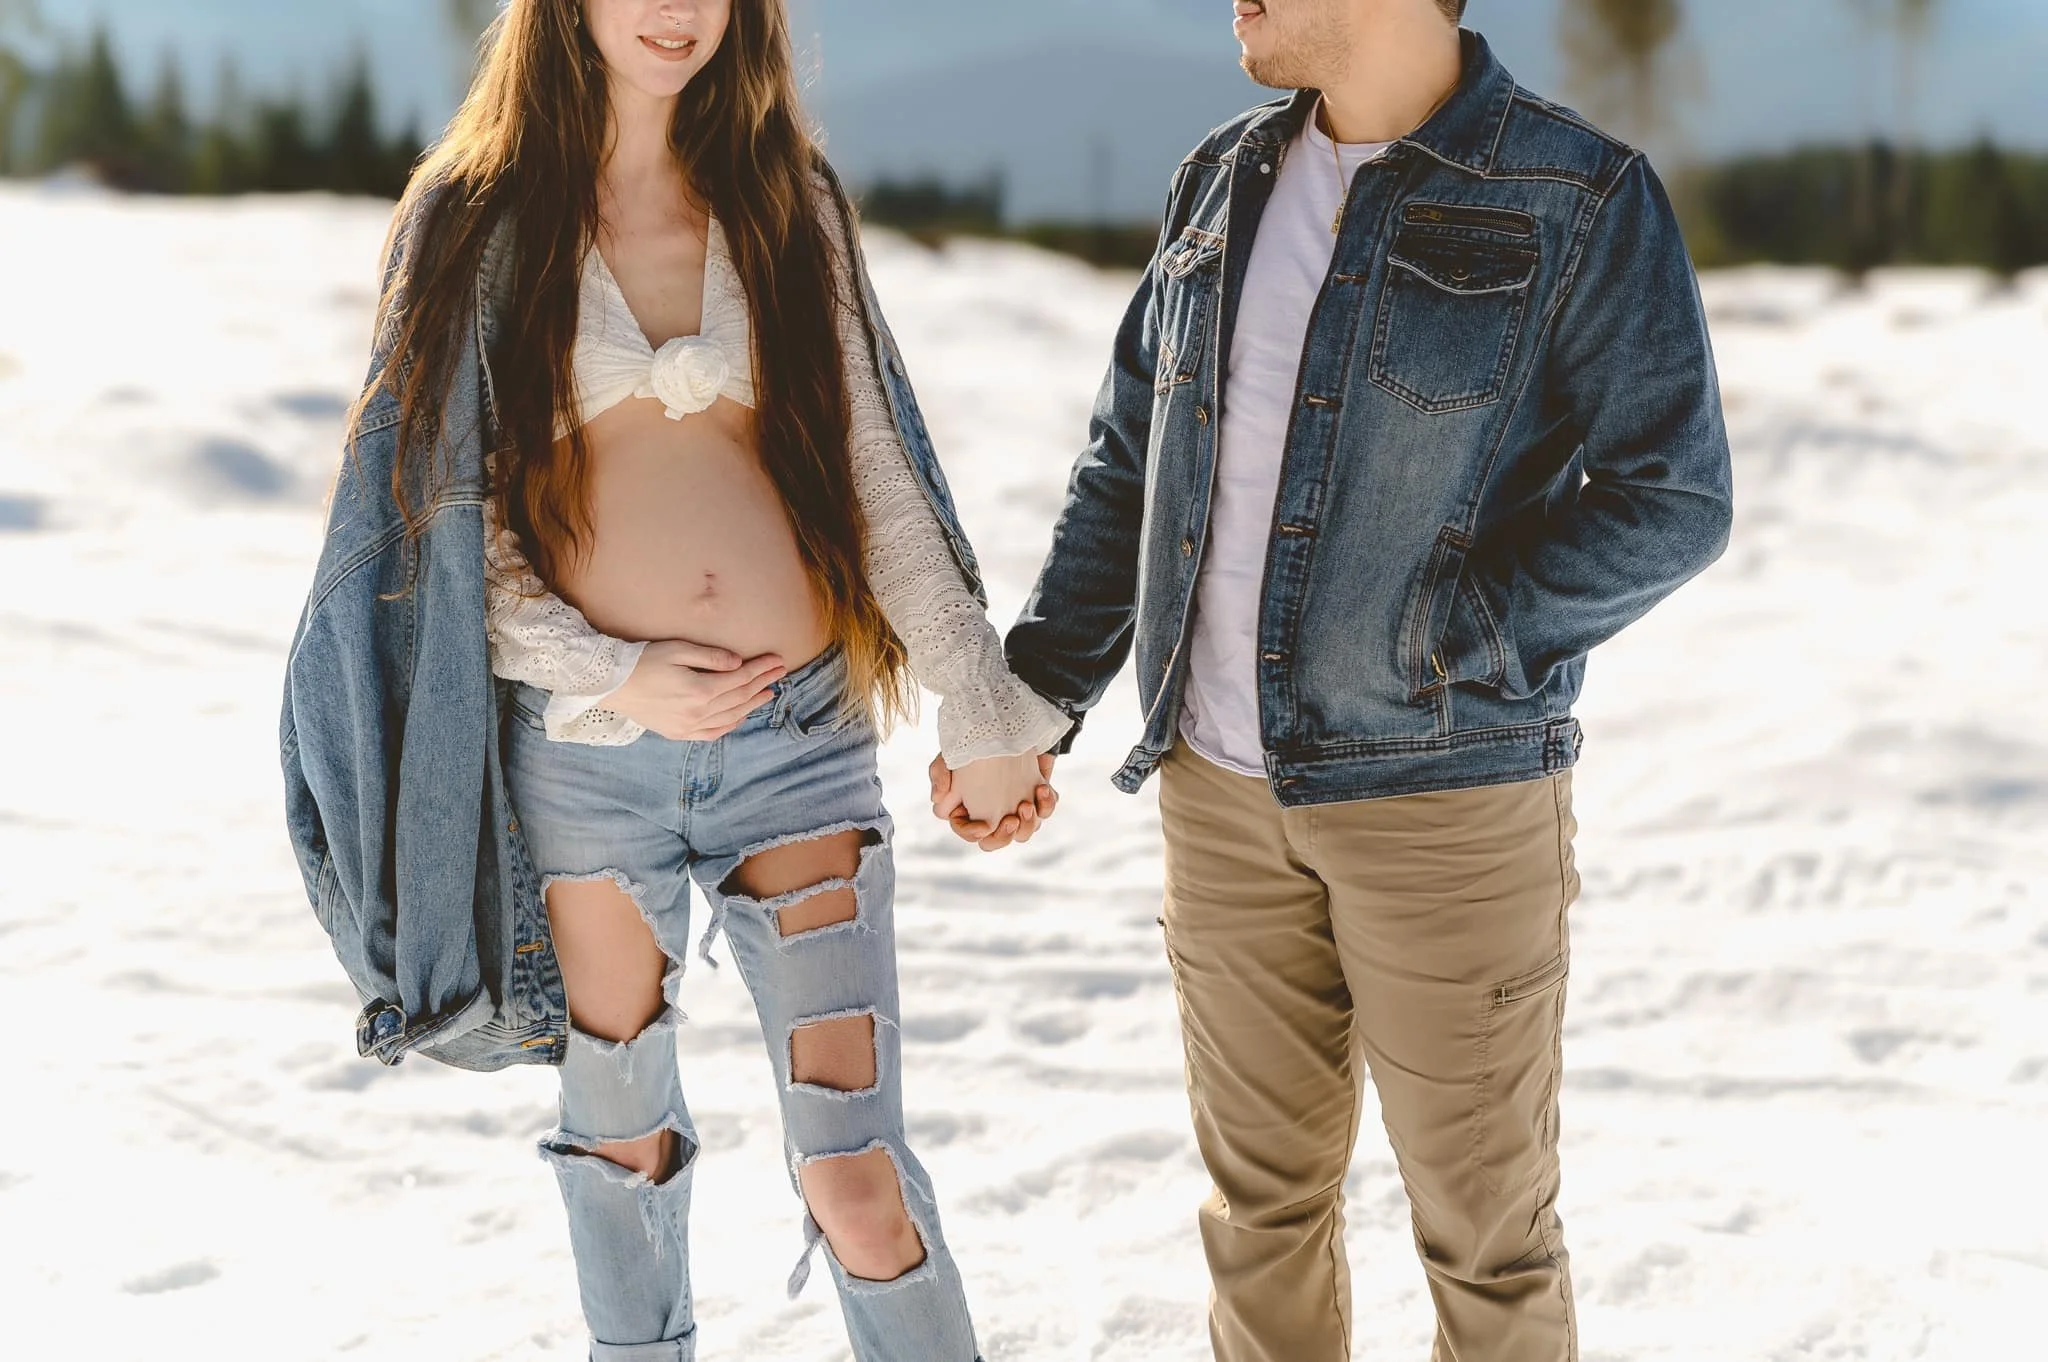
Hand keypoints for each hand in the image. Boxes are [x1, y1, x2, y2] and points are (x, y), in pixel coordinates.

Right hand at [604, 641, 784, 741]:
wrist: (610, 684)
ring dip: (751, 705)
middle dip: (762, 684)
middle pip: (739, 698)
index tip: (777, 661)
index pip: (740, 679)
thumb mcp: (677, 649)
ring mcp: (687, 726)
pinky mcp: (677, 733)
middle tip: (780, 673)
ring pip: (730, 717)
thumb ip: (710, 657)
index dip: (761, 669)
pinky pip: (712, 733)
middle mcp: (697, 713)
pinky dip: (730, 725)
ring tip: (767, 693)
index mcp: (699, 691)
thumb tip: (737, 663)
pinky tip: (740, 717)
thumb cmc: (642, 661)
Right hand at [930, 752, 1058, 851]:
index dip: (974, 834)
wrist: (1004, 724)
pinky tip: (1042, 789)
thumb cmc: (973, 744)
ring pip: (1024, 832)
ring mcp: (1016, 809)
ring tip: (1026, 804)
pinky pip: (1045, 811)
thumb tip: (937, 799)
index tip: (984, 826)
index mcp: (969, 811)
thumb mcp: (952, 754)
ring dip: (1028, 823)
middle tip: (1011, 820)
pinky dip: (1046, 804)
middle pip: (996, 842)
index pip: (969, 833)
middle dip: (1004, 837)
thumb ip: (939, 773)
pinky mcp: (1036, 798)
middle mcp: (994, 815)